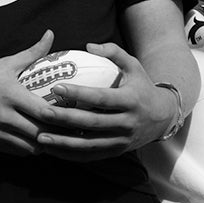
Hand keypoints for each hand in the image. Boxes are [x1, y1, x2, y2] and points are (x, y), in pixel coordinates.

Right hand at [0, 31, 58, 155]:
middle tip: (69, 130)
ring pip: (30, 147)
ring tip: (54, 137)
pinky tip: (36, 141)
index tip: (73, 114)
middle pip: (39, 133)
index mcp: (10, 94)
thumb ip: (32, 52)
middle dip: (56, 133)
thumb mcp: (6, 63)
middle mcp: (3, 115)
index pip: (42, 111)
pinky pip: (17, 152)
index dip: (60, 116)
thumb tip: (50, 34)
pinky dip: (29, 149)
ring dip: (44, 144)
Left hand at [32, 41, 175, 161]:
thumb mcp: (134, 65)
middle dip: (65, 119)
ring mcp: (121, 141)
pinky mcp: (116, 152)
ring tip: (40, 137)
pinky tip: (52, 149)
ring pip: (89, 144)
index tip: (57, 87)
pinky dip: (70, 155)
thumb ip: (113, 52)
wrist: (163, 117)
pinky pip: (90, 156)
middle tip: (42, 112)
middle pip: (92, 123)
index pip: (101, 98)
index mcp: (130, 101)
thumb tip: (88, 46)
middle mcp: (127, 123)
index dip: (79, 94)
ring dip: (64, 142)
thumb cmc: (142, 86)